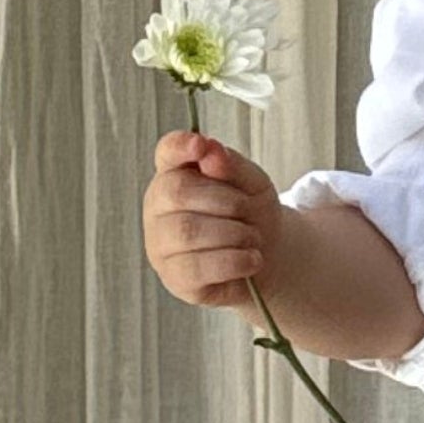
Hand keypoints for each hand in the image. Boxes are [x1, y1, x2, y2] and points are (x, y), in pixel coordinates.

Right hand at [145, 125, 282, 307]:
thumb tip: (210, 151)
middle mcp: (158, 207)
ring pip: (187, 231)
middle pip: (178, 192)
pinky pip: (197, 267)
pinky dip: (234, 261)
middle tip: (250, 211)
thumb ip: (231, 165)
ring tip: (252, 238)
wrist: (265, 253)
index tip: (200, 145)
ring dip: (234, 233)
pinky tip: (250, 259)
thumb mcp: (251, 182)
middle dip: (227, 201)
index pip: (167, 152)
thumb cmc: (250, 212)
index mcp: (175, 173)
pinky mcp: (174, 277)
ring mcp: (160, 244)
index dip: (179, 146)